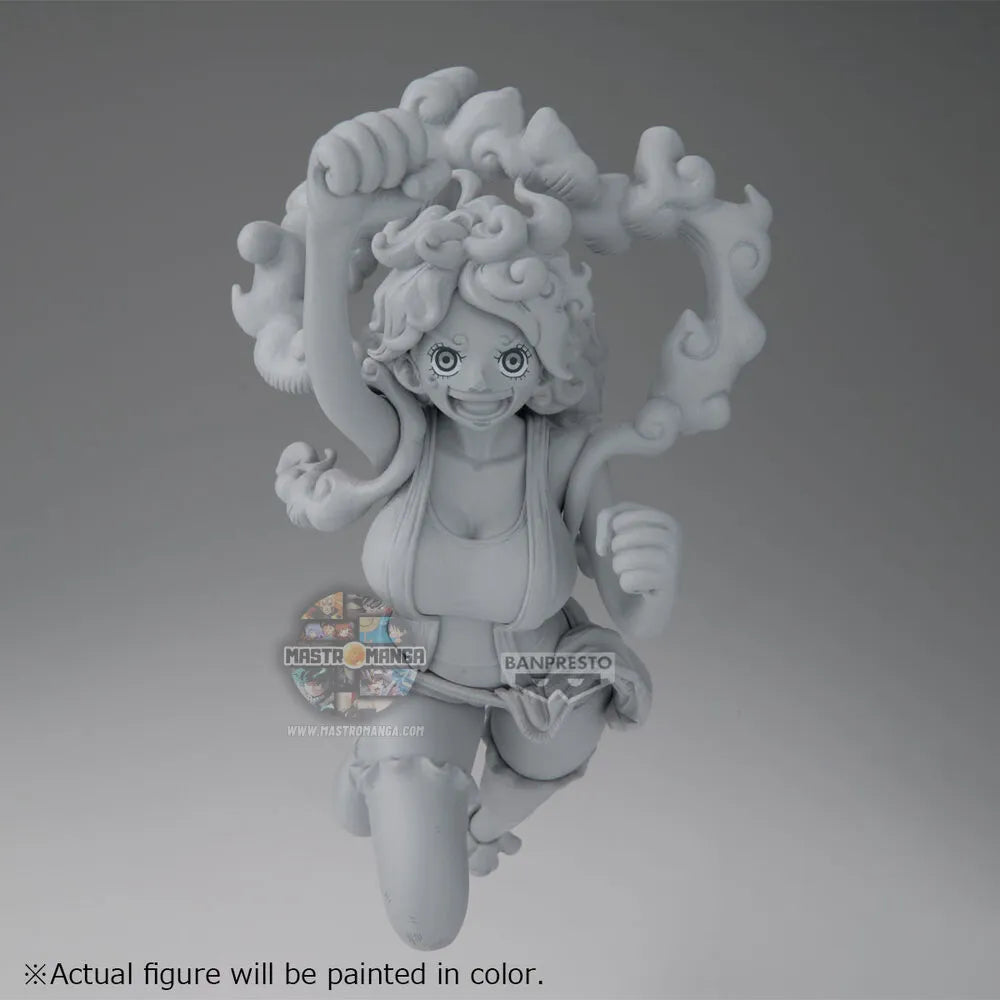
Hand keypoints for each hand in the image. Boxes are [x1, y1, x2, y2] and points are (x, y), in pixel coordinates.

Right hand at [308, 108, 450, 231]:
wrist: (349, 221)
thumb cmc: (383, 201)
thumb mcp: (417, 192)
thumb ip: (435, 178)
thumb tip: (412, 181)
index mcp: (392, 125)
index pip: (409, 121)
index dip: (413, 155)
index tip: (405, 176)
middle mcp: (366, 121)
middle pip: (387, 132)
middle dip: (391, 171)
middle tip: (383, 186)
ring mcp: (342, 131)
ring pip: (362, 142)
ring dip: (369, 179)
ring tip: (363, 188)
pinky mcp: (321, 147)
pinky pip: (339, 156)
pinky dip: (345, 182)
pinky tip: (342, 188)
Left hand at [595, 502, 680, 595]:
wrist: (644, 609)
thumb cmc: (629, 566)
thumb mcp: (615, 536)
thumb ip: (606, 521)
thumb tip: (602, 548)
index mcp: (664, 521)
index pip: (620, 513)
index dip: (604, 529)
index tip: (610, 542)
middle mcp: (674, 537)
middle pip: (622, 537)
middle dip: (614, 552)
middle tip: (625, 560)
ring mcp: (673, 560)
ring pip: (625, 558)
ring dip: (619, 569)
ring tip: (632, 573)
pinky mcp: (668, 584)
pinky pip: (630, 580)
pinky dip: (626, 586)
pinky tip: (639, 589)